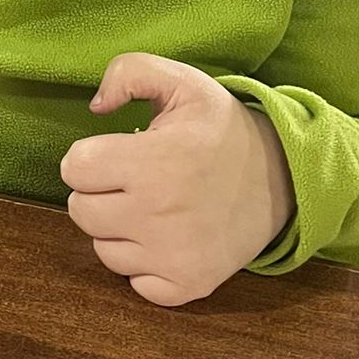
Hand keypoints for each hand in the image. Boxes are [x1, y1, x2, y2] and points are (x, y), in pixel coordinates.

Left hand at [60, 54, 295, 306]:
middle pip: (81, 210)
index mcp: (154, 162)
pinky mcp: (188, 285)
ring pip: (102, 250)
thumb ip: (130, 73)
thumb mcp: (183, 83)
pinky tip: (165, 239)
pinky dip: (143, 265)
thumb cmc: (222, 131)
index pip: (74, 168)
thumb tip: (94, 106)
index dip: (90, 156)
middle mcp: (159, 214)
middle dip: (98, 192)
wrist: (284, 178)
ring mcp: (174, 256)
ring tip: (152, 208)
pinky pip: (133, 282)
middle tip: (133, 181)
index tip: (117, 153)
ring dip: (118, 230)